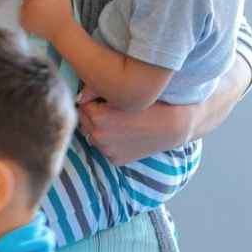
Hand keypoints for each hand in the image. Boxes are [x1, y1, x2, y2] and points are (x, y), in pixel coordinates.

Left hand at [20, 0, 71, 40]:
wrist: (61, 30)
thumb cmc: (63, 12)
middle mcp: (28, 3)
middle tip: (42, 3)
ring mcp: (25, 14)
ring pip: (24, 7)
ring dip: (30, 8)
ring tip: (40, 13)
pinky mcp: (24, 23)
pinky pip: (23, 16)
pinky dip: (28, 17)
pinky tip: (37, 19)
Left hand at [77, 94, 197, 165]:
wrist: (172, 126)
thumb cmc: (150, 104)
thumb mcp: (121, 94)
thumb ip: (95, 91)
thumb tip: (79, 96)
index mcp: (97, 116)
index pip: (82, 104)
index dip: (93, 100)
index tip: (105, 99)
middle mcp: (98, 135)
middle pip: (84, 120)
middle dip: (93, 114)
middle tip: (111, 109)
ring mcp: (106, 150)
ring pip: (92, 135)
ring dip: (99, 129)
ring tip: (118, 122)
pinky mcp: (115, 160)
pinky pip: (105, 148)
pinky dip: (111, 142)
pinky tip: (125, 134)